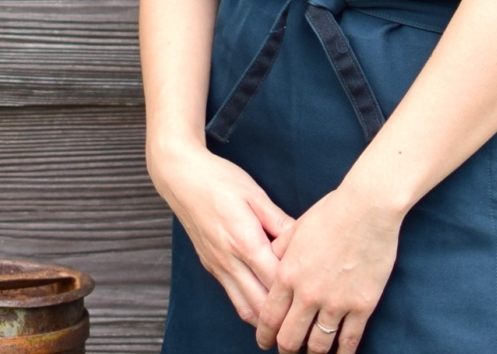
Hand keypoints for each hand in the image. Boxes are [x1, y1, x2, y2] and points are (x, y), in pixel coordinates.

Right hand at [148, 139, 296, 324]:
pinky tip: (267, 303)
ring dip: (266, 319)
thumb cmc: (219, 180)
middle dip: (284, 315)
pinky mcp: (211, 267)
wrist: (180, 177)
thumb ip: (280, 222)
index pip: (277, 280)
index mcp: (244, 241)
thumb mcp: (256, 195)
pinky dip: (252, 306)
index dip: (298, 288)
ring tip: (288, 318)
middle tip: (306, 313)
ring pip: (245, 309)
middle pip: (261, 305)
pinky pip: (234, 298)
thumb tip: (304, 241)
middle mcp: (229, 261)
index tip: (316, 288)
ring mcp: (218, 267)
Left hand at [255, 181, 402, 351]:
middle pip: (290, 338)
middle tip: (287, 351)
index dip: (265, 334)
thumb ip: (278, 252)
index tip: (265, 341)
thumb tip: (268, 263)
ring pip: (319, 344)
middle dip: (286, 349)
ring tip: (312, 353)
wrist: (366, 209)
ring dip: (313, 352)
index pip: (269, 317)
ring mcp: (336, 303)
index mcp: (287, 275)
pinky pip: (350, 340)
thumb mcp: (294, 230)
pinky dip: (343, 352)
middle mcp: (308, 294)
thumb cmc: (329, 213)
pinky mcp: (362, 306)